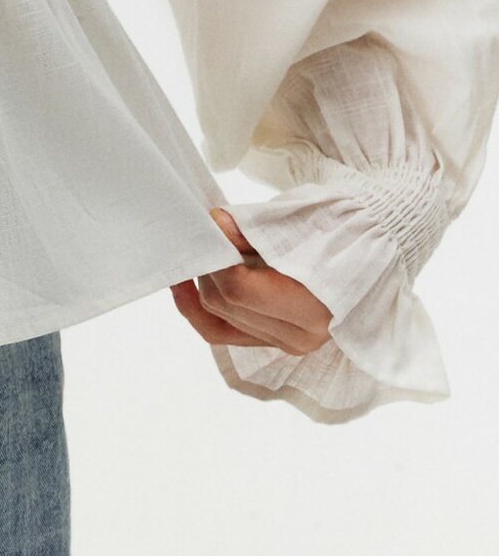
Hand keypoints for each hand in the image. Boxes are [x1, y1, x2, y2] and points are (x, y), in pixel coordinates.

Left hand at [170, 207, 333, 356]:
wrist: (373, 242)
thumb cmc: (341, 225)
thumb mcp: (299, 217)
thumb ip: (252, 226)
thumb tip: (214, 226)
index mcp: (313, 307)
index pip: (238, 289)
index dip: (215, 254)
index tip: (209, 222)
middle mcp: (300, 336)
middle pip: (224, 304)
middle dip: (206, 265)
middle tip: (204, 232)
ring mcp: (287, 342)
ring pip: (219, 320)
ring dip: (205, 283)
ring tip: (205, 250)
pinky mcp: (275, 338)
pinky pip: (225, 331)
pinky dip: (202, 307)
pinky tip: (187, 283)